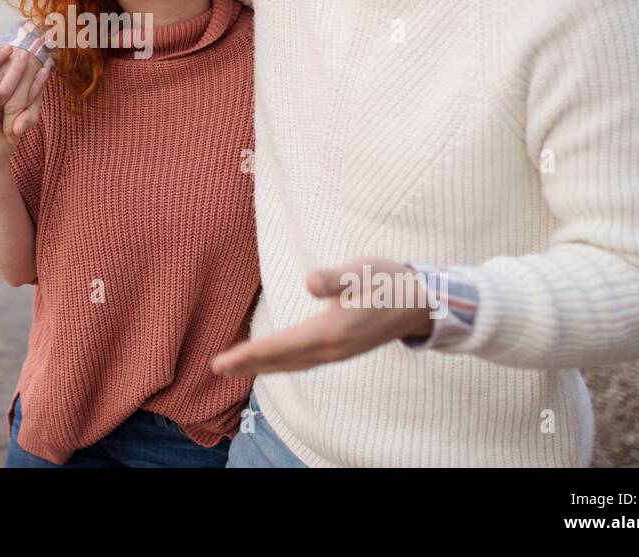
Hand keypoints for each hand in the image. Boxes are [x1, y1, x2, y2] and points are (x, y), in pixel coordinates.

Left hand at [211, 257, 432, 376]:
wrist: (422, 302)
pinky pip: (304, 362)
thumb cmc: (388, 280)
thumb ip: (335, 278)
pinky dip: (283, 363)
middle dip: (248, 364)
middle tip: (216, 367)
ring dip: (263, 366)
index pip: (281, 346)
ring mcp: (339, 353)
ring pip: (293, 364)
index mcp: (332, 331)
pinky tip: (273, 361)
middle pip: (282, 360)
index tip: (222, 360)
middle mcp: (333, 348)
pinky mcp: (343, 350)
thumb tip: (310, 283)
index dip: (249, 353)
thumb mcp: (362, 271)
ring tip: (236, 366)